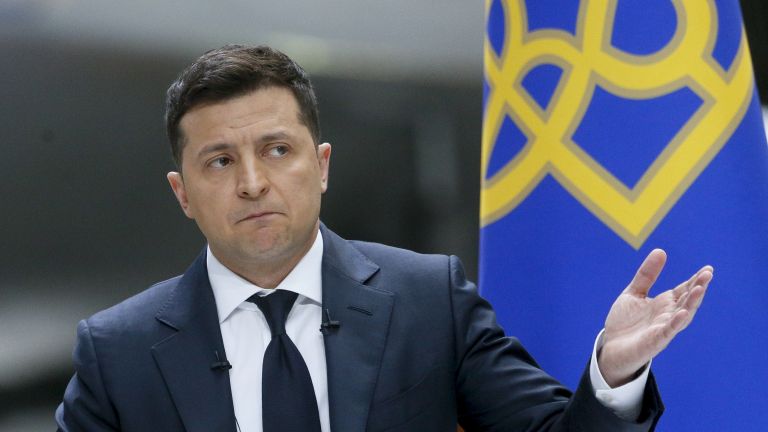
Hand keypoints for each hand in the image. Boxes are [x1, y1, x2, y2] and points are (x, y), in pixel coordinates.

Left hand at [598, 249, 711, 386]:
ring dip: (692, 303)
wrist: (611, 347)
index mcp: (664, 303)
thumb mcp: (634, 293)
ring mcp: (663, 328)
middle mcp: (668, 315)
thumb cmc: (625, 322)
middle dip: (698, 287)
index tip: (708, 269)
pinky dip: (676, 322)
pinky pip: (668, 331)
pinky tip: (683, 313)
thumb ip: (646, 275)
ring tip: (700, 288)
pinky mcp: (654, 341)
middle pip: (687, 300)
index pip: (684, 290)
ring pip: (682, 315)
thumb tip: (661, 251)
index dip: (695, 280)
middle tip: (708, 274)